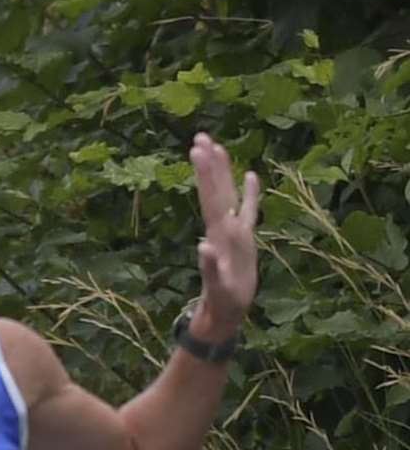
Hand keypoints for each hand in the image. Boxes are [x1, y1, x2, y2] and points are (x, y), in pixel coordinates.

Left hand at [189, 133, 260, 333]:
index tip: (198, 149)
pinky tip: (251, 175)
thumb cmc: (222, 303)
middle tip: (200, 136)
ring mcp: (233, 232)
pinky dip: (249, 193)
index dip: (205, 174)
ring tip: (217, 146)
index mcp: (218, 235)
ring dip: (223, 172)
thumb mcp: (218, 288)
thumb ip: (210, 268)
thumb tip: (203, 247)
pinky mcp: (245, 239)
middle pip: (216, 190)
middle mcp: (223, 228)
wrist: (226, 312)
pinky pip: (248, 210)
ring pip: (228, 195)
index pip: (211, 198)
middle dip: (208, 164)